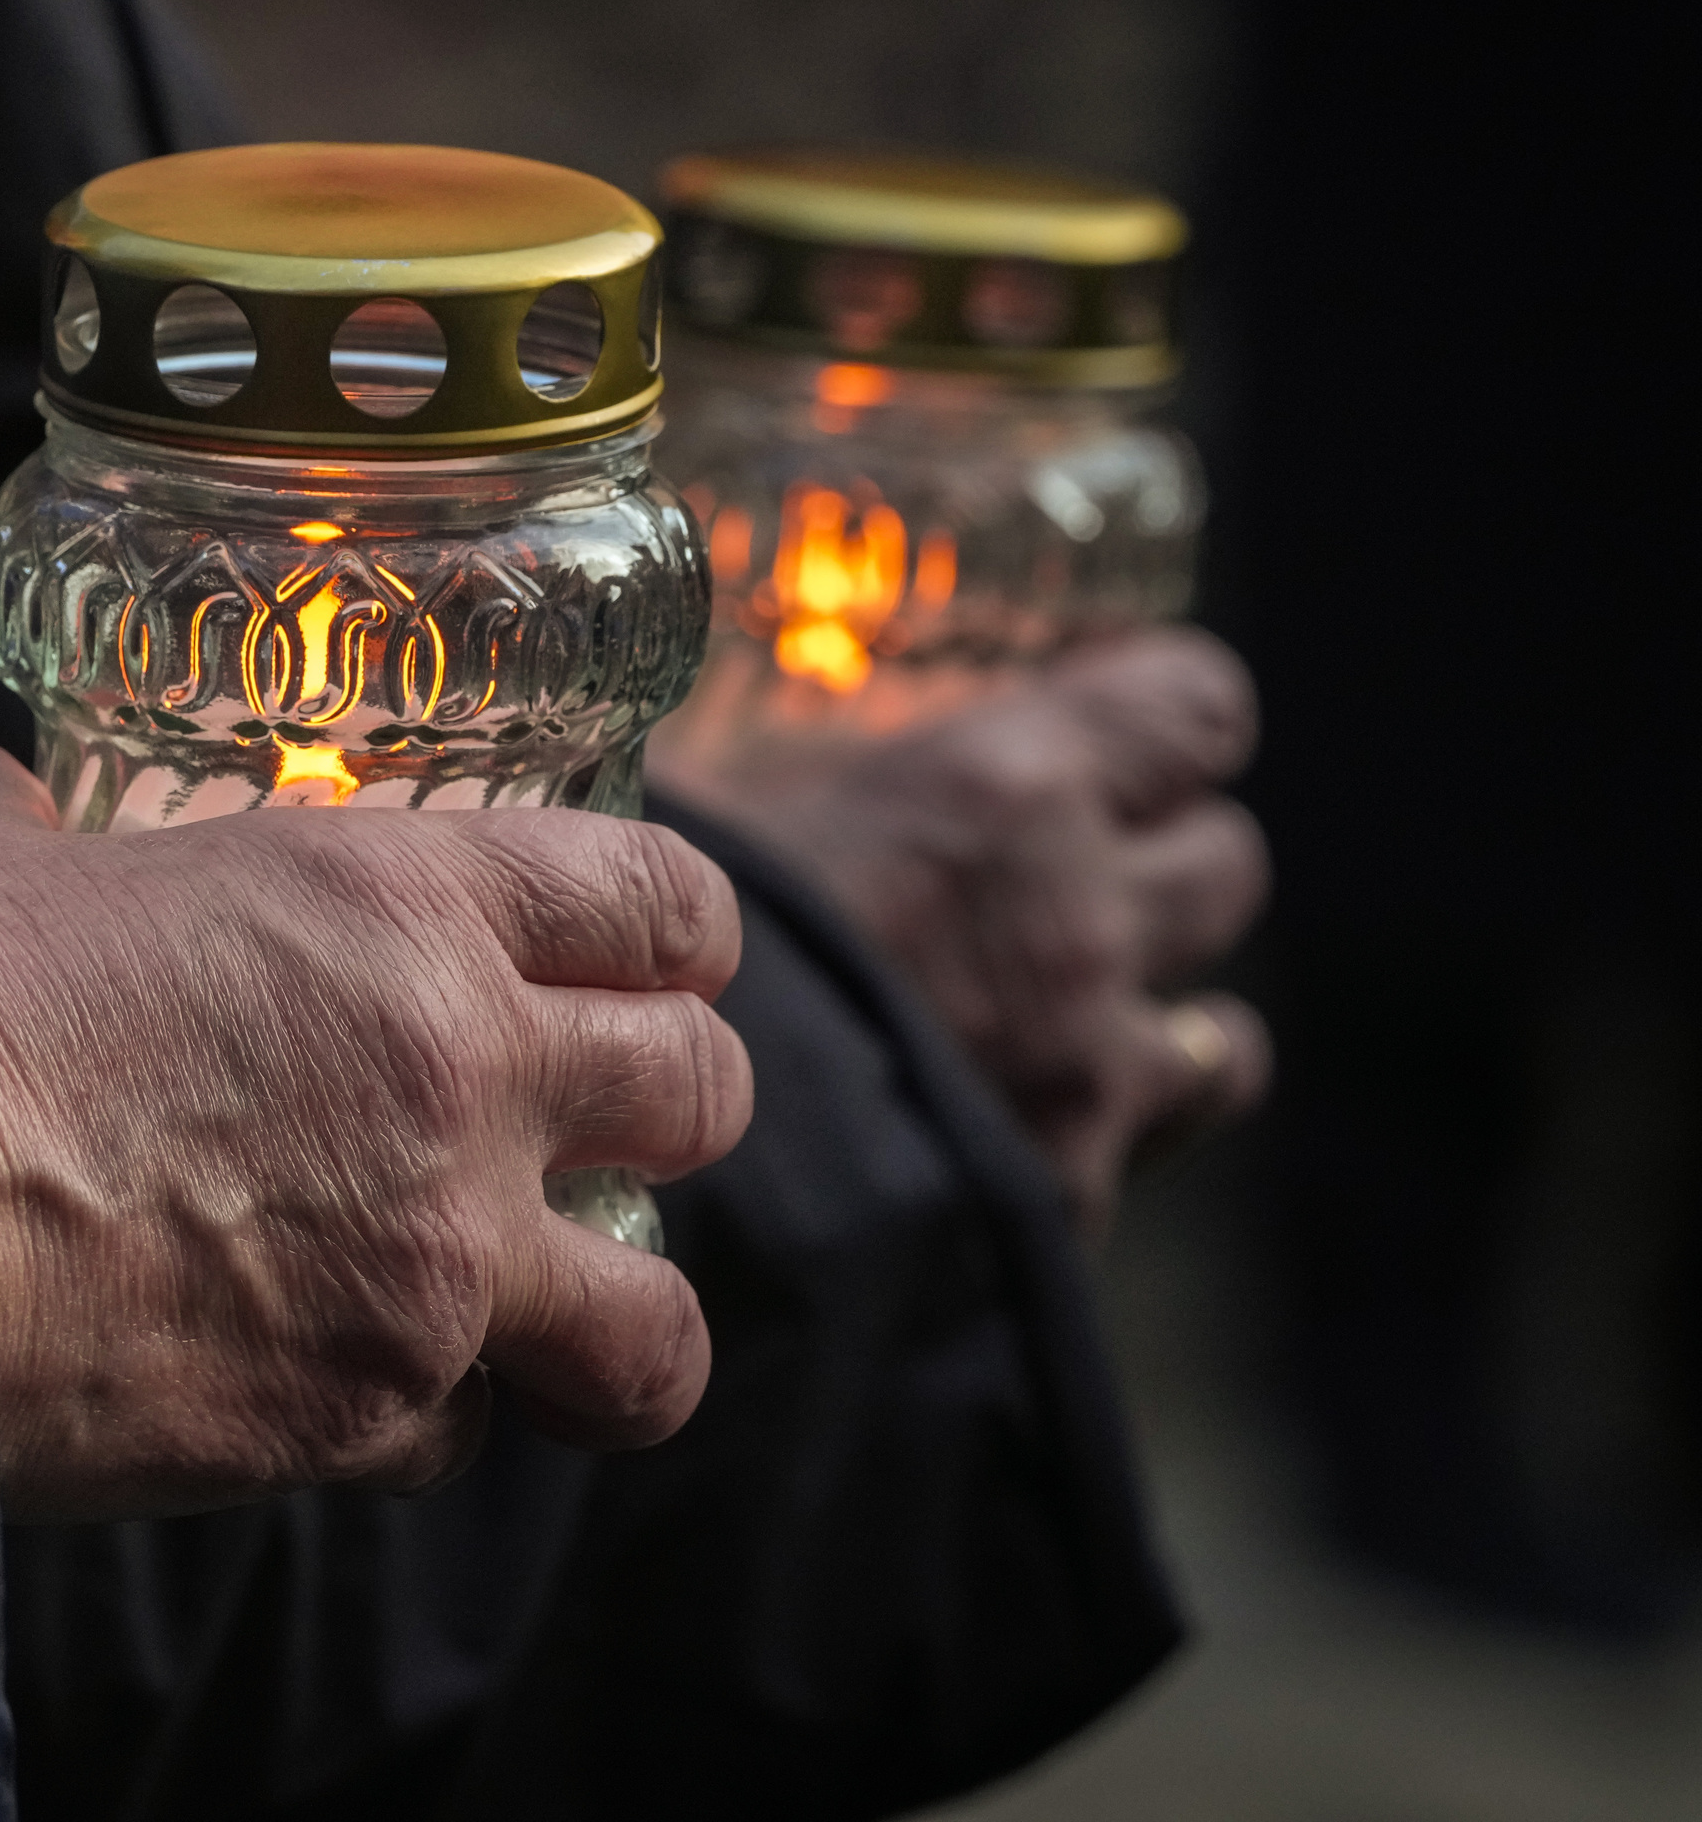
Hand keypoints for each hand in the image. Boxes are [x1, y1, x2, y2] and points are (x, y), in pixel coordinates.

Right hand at [0, 743, 751, 1520]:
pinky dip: (414, 1414)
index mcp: (399, 908)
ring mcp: (426, 1274)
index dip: (673, 934)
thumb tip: (10, 810)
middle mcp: (461, 1086)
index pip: (658, 901)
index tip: (651, 962)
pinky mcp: (348, 1424)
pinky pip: (453, 1437)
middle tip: (596, 1121)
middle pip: (705, 1096)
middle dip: (670, 1107)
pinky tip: (324, 1375)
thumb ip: (38, 811)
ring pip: (654, 1329)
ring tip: (549, 1314)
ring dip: (613, 1318)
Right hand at [653, 630, 1270, 1235]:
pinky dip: (1095, 1143)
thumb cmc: (641, 930)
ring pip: (1224, 1035)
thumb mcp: (714, 775)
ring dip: (1159, 1021)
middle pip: (1224, 863)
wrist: (633, 1139)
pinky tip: (1016, 1133)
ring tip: (1070, 1025)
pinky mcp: (1064, 1191)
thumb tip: (776, 666)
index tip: (1117, 736)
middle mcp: (1078, 918)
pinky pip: (1136, 1163)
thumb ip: (799, 737)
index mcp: (1003, 786)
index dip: (1161, 725)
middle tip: (1065, 887)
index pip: (1194, 712)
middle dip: (1158, 870)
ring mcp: (1087, 1066)